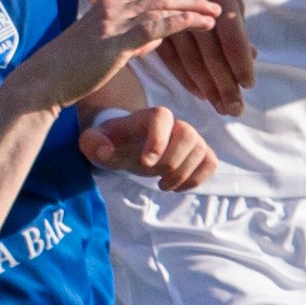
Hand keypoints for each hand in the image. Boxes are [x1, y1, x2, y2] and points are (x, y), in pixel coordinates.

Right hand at [71, 0, 252, 117]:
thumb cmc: (71, 73)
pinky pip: (158, 25)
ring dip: (192, 6)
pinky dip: (183, 20)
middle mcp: (111, 7)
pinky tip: (202, 24)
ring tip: (215, 12)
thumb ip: (131, 41)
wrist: (44, 83)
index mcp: (106, 6)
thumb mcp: (104, 51)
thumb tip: (154, 39)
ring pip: (162, 5)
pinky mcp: (117, 39)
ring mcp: (113, 20)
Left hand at [77, 104, 217, 192]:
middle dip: (172, 162)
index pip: (162, 116)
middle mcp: (173, 123)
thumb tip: (106, 151)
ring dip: (184, 174)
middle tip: (155, 178)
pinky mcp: (197, 153)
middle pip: (188, 134)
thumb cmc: (111, 143)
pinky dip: (198, 178)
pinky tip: (178, 187)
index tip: (146, 163)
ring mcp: (188, 137)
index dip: (158, 139)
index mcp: (147, 116)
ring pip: (202, 149)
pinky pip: (211, 162)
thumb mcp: (94, 143)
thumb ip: (94, 144)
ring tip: (163, 186)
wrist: (126, 147)